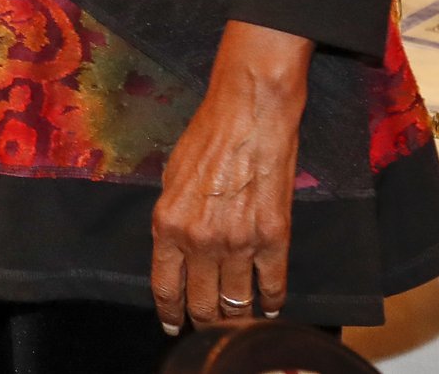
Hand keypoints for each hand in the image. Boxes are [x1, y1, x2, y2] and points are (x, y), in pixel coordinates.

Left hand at [149, 20, 311, 333]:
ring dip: (237, 315)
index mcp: (167, 225)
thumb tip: (176, 251)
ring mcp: (238, 243)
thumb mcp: (171, 179)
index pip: (165, 288)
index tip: (173, 324)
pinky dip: (271, 302)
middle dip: (203, 320)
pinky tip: (269, 306)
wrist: (249, 113)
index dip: (170, 313)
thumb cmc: (207, 136)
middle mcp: (199, 241)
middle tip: (207, 323)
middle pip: (201, 305)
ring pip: (236, 303)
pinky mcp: (273, 238)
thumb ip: (172, 220)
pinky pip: (272, 286)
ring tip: (237, 317)